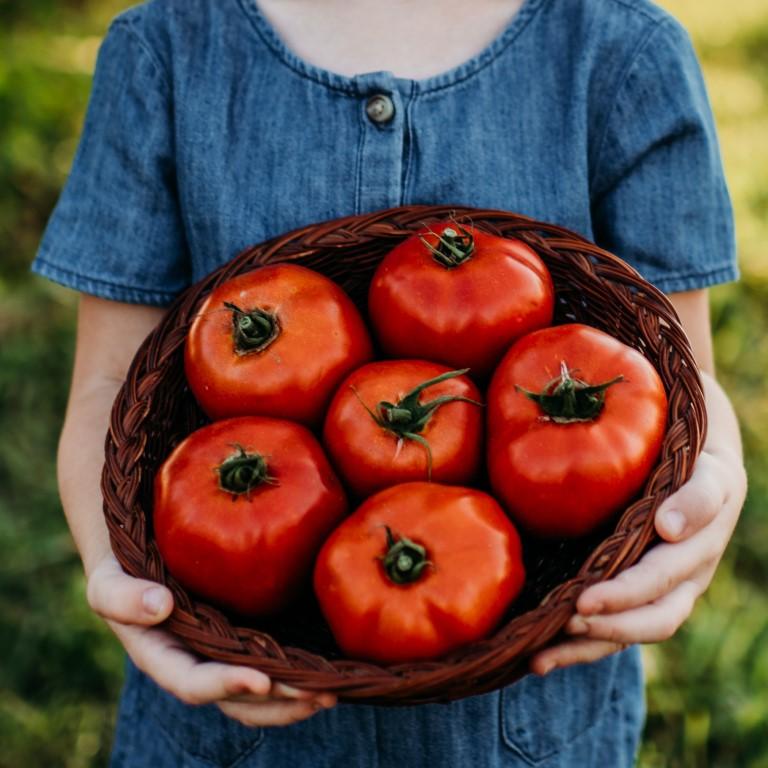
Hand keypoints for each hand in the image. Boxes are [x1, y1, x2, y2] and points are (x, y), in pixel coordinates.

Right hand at [87, 554, 336, 725]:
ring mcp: (227, 652)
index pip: (195, 683)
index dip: (226, 685)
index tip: (260, 682)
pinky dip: (302, 668)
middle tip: (321, 694)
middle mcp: (200, 664)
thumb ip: (121, 596)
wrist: (145, 553)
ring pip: (264, 690)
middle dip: (280, 703)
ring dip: (298, 696)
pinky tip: (333, 665)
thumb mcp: (107, 580)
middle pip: (240, 699)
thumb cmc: (123, 568)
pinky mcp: (249, 634)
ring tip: (335, 689)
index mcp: (166, 658)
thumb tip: (160, 606)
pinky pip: (276, 659)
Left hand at [529, 445, 746, 674]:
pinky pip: (611, 631)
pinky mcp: (637, 597)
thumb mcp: (709, 472)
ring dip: (586, 648)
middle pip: (652, 618)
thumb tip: (669, 527)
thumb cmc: (697, 464)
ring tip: (540, 657)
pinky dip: (577, 648)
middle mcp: (685, 579)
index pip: (663, 578)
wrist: (698, 467)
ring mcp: (662, 593)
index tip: (588, 598)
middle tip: (567, 619)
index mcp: (700, 548)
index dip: (626, 592)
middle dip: (609, 625)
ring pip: (629, 634)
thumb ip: (696, 497)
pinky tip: (539, 657)